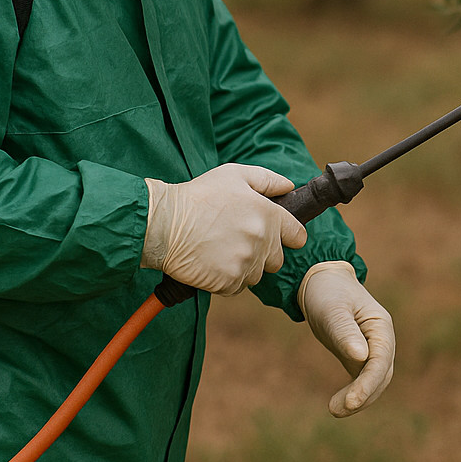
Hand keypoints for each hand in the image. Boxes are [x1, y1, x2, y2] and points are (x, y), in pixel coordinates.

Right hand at [141, 164, 306, 294]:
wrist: (164, 223)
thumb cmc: (198, 196)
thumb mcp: (234, 174)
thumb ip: (267, 180)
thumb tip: (288, 187)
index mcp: (268, 215)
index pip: (297, 235)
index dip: (289, 235)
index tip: (278, 236)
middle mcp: (262, 241)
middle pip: (276, 259)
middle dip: (262, 252)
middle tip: (237, 239)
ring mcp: (246, 263)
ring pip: (255, 274)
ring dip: (243, 266)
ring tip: (220, 249)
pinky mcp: (228, 281)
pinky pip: (236, 287)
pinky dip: (226, 279)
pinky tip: (211, 262)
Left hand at [298, 261, 394, 416]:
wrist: (321, 283)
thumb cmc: (328, 292)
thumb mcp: (333, 309)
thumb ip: (346, 332)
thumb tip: (361, 358)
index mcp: (381, 326)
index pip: (381, 361)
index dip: (368, 383)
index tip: (351, 402)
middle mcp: (382, 340)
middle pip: (381, 375)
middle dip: (363, 395)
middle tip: (336, 409)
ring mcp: (372, 350)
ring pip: (374, 382)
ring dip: (359, 399)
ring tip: (333, 409)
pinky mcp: (360, 358)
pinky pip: (362, 381)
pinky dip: (353, 395)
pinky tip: (337, 404)